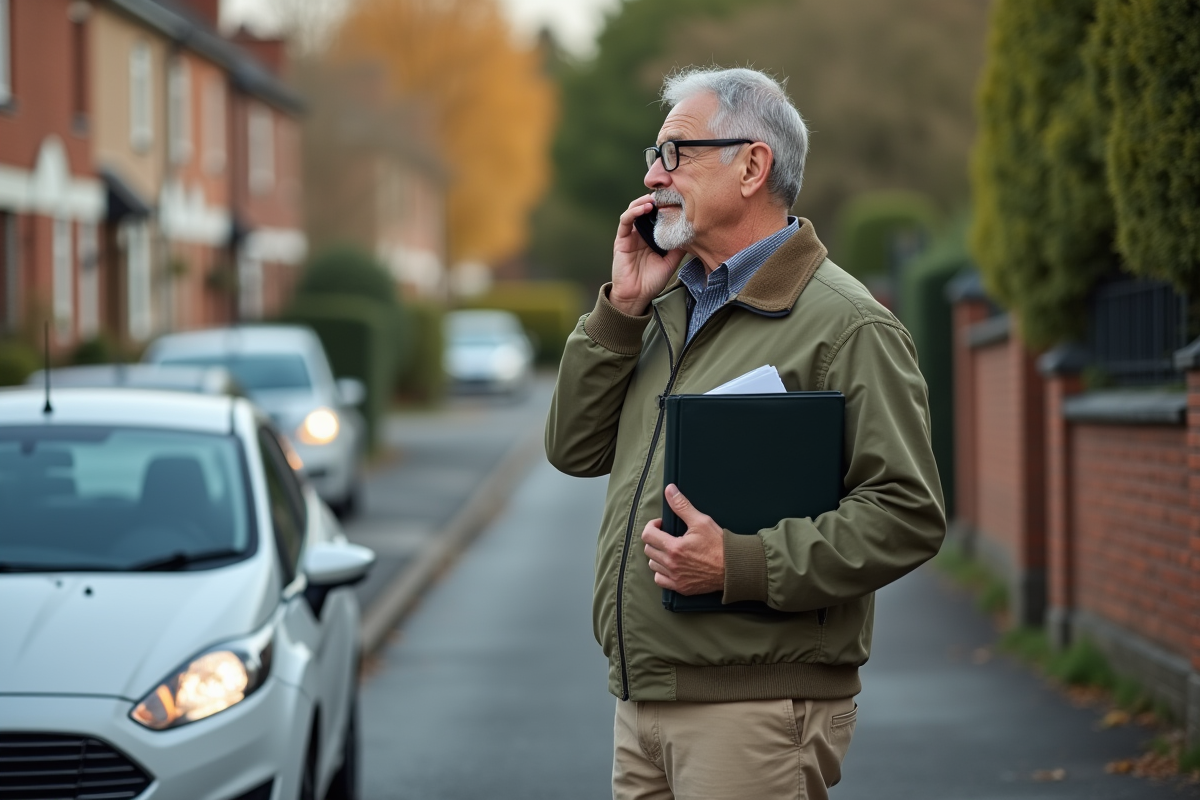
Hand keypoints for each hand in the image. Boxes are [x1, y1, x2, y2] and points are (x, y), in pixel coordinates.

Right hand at [611, 194, 685, 315]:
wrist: (636, 296)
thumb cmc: (653, 281)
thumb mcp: (672, 261)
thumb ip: (679, 247)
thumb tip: (693, 232)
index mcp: (653, 237)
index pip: (659, 215)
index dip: (667, 205)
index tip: (678, 197)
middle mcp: (642, 233)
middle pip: (647, 209)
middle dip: (656, 199)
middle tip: (667, 192)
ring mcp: (631, 234)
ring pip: (635, 210)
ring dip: (644, 201)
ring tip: (655, 199)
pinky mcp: (621, 239)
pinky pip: (625, 220)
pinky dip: (634, 211)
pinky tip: (645, 208)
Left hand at [640, 484, 723, 594]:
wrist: (733, 568)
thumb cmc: (719, 545)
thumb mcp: (701, 521)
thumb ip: (682, 506)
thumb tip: (670, 490)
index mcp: (674, 547)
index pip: (647, 535)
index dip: (652, 525)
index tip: (661, 524)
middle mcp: (671, 564)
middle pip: (648, 549)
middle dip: (655, 539)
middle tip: (667, 535)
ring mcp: (675, 578)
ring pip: (653, 564)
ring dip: (657, 555)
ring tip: (669, 549)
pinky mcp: (680, 587)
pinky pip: (659, 580)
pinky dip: (661, 572)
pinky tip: (671, 565)